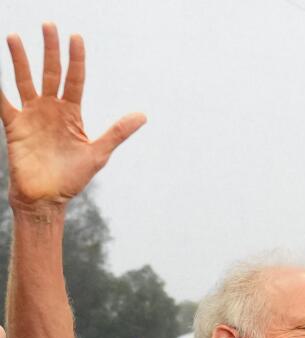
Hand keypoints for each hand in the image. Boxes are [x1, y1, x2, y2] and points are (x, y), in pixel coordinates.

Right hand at [1, 25, 143, 210]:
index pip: (75, 79)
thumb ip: (117, 132)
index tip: (76, 36)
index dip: (76, 59)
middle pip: (50, 72)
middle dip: (49, 49)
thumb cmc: (73, 177)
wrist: (48, 198)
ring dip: (20, 60)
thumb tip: (143, 115)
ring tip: (14, 37)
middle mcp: (51, 109)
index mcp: (72, 113)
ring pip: (24, 80)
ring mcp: (31, 115)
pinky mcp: (14, 126)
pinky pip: (2, 103)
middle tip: (48, 24)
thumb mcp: (98, 153)